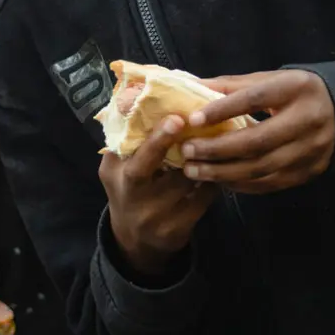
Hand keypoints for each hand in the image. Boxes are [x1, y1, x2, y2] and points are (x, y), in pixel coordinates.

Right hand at [100, 117, 215, 276]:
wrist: (135, 242)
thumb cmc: (129, 190)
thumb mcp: (117, 166)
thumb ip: (127, 136)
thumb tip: (136, 93)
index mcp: (116, 176)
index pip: (133, 156)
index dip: (155, 138)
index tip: (176, 118)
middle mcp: (131, 198)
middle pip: (149, 171)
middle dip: (169, 146)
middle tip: (189, 123)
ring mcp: (154, 218)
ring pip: (186, 182)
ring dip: (202, 160)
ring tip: (215, 141)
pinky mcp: (176, 231)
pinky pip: (202, 199)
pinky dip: (212, 181)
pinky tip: (218, 168)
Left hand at [179, 69, 334, 193]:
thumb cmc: (295, 93)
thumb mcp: (271, 80)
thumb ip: (233, 85)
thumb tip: (192, 85)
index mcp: (296, 89)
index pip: (255, 99)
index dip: (222, 110)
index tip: (193, 120)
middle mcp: (307, 120)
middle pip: (257, 140)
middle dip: (217, 149)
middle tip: (187, 151)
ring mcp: (310, 150)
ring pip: (261, 167)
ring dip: (223, 172)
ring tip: (194, 170)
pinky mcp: (308, 172)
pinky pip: (269, 183)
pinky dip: (241, 184)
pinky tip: (219, 180)